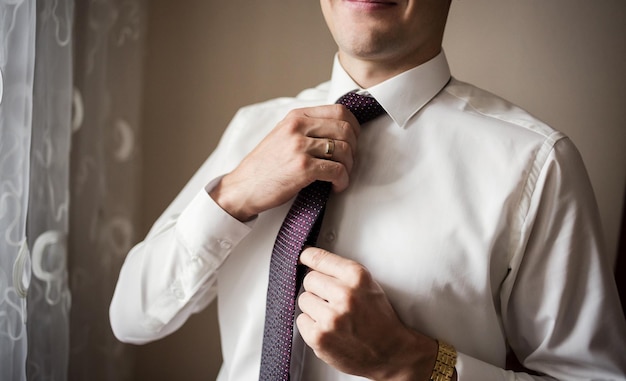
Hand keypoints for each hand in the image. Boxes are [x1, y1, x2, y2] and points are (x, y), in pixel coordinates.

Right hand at [210, 105, 359, 220]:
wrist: (242, 187)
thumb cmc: (264, 166)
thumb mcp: (282, 135)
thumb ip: (306, 128)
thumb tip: (338, 130)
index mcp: (296, 116)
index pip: (339, 110)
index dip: (354, 127)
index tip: (353, 141)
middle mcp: (298, 127)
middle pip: (346, 129)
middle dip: (354, 148)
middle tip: (348, 162)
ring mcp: (300, 146)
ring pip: (345, 150)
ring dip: (349, 167)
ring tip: (341, 176)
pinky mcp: (303, 168)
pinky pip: (337, 170)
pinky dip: (343, 180)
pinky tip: (336, 186)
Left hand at [297, 247, 437, 380]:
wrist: (391, 353)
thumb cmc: (379, 318)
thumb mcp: (368, 285)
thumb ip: (342, 272)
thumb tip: (309, 260)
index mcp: (357, 277)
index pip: (318, 258)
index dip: (307, 257)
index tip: (303, 257)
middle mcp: (344, 295)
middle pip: (309, 279)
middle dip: (317, 288)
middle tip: (331, 300)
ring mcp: (331, 317)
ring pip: (303, 300)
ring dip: (314, 308)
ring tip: (333, 317)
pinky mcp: (319, 337)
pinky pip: (301, 321)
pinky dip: (312, 326)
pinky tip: (329, 330)